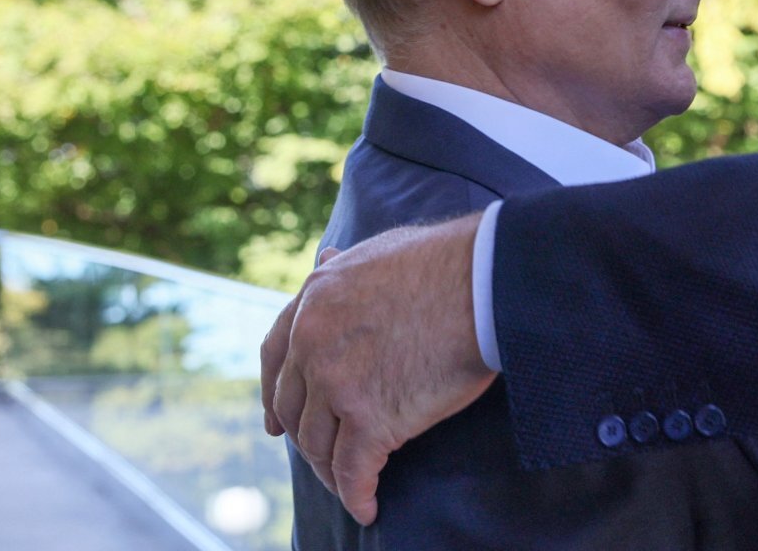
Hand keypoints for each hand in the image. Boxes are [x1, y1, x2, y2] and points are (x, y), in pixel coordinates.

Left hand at [259, 213, 494, 524]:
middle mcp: (313, 342)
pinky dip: (356, 495)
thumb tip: (326, 258)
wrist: (485, 281)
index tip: (276, 424)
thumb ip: (344, 265)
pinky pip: (353, 471)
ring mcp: (338, 384)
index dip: (272, 395)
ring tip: (349, 485)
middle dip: (306, 437)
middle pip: (295, 407)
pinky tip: (367, 507)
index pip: (274, 356)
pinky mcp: (372, 420)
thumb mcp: (377, 251)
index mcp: (313, 300)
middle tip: (322, 458)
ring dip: (331, 472)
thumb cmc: (447, 261)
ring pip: (319, 444)